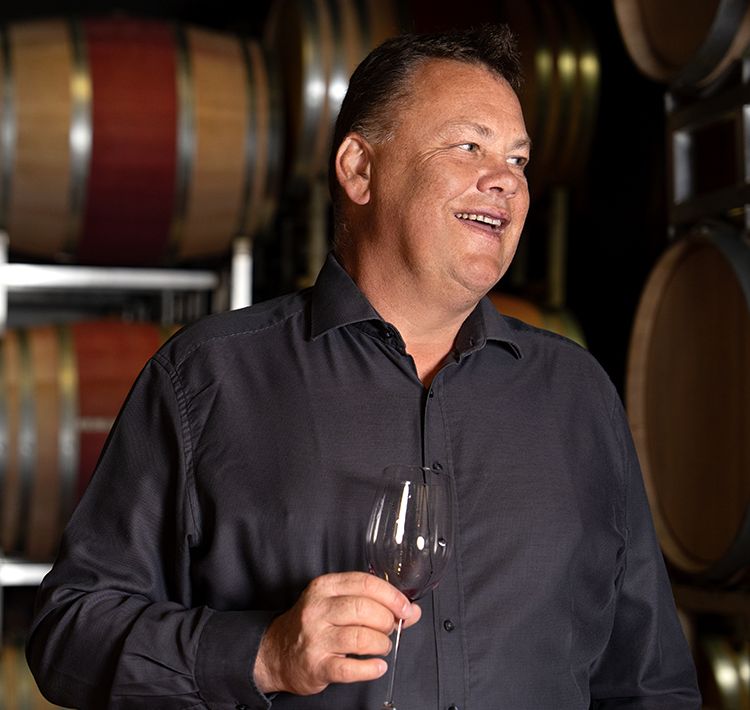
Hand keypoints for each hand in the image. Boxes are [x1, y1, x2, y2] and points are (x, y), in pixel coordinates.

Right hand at [253, 571, 420, 695]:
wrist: (276, 652)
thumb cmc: (312, 624)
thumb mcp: (336, 603)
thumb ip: (373, 603)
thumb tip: (411, 611)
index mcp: (324, 587)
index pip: (365, 583)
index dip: (391, 596)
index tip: (405, 607)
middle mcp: (317, 609)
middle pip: (364, 609)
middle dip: (387, 620)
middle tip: (390, 628)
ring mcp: (315, 638)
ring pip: (361, 638)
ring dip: (381, 644)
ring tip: (382, 646)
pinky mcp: (316, 665)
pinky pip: (350, 669)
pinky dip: (371, 669)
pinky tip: (377, 666)